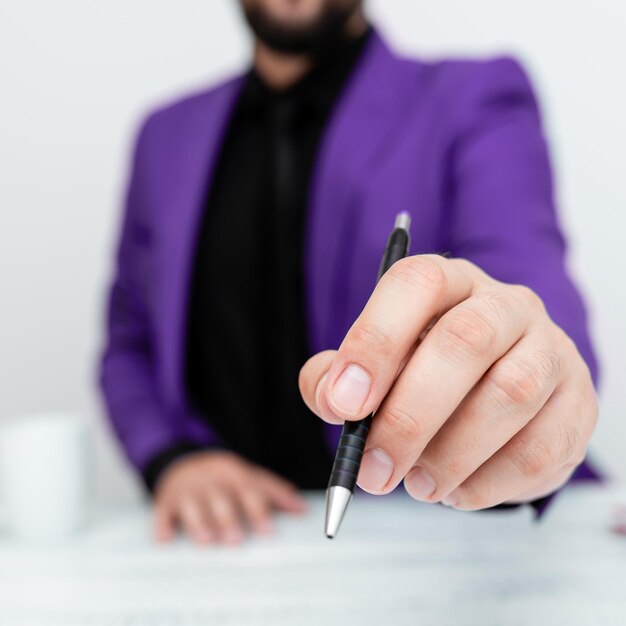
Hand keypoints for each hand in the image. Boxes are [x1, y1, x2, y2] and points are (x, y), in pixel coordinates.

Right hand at [153, 451, 305, 544]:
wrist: (183, 462)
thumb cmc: (223, 478)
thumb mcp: (249, 477)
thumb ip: (275, 493)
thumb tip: (302, 509)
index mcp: (232, 472)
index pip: (247, 488)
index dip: (258, 509)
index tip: (267, 530)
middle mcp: (209, 479)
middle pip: (219, 497)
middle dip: (228, 518)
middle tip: (237, 539)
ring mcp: (186, 489)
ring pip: (192, 504)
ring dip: (199, 522)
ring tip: (207, 540)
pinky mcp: (166, 500)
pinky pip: (162, 511)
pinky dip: (163, 524)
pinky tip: (165, 538)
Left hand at [299, 255, 597, 509]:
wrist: (497, 390)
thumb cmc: (423, 373)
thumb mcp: (372, 367)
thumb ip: (335, 378)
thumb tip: (333, 399)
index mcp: (448, 283)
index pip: (416, 284)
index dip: (376, 341)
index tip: (346, 403)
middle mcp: (505, 305)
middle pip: (467, 341)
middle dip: (411, 416)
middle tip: (374, 467)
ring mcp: (549, 350)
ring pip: (510, 395)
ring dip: (452, 455)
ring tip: (417, 485)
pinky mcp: (576, 403)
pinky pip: (539, 449)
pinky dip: (488, 483)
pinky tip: (456, 490)